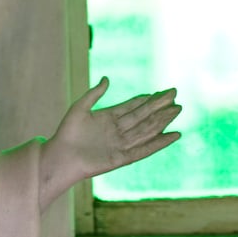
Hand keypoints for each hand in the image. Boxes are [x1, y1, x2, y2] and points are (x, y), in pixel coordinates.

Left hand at [40, 77, 181, 209]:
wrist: (60, 157)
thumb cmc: (66, 133)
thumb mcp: (79, 108)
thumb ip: (94, 94)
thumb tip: (106, 78)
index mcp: (108, 118)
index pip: (132, 106)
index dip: (147, 99)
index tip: (161, 92)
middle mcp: (117, 131)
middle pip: (143, 116)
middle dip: (159, 106)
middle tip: (176, 95)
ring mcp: (121, 144)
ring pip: (146, 130)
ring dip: (162, 120)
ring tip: (177, 110)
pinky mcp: (122, 158)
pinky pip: (144, 149)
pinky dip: (159, 143)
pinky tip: (174, 135)